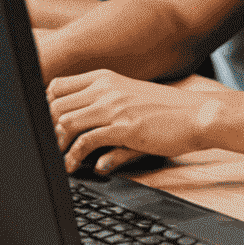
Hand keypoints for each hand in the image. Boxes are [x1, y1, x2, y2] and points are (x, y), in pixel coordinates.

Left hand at [46, 70, 221, 172]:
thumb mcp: (131, 100)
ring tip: (59, 160)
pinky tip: (74, 166)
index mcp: (106, 78)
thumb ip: (102, 110)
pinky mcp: (124, 127)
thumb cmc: (166, 110)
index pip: (57, 86)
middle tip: (49, 148)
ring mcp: (115, 106)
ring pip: (64, 122)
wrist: (197, 114)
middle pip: (54, 104)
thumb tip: (74, 129)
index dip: (46, 107)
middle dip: (46, 129)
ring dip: (56, 145)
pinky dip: (73, 157)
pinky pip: (85, 142)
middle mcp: (107, 88)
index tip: (47, 127)